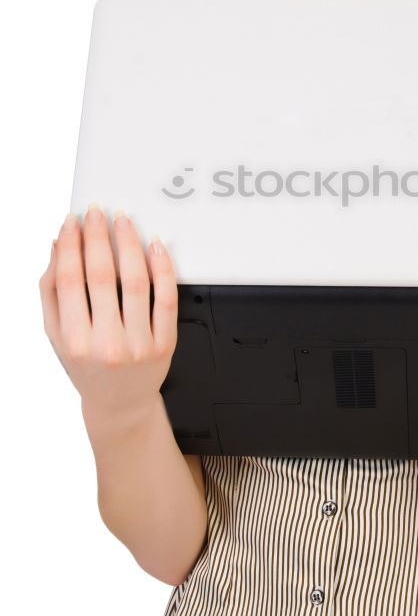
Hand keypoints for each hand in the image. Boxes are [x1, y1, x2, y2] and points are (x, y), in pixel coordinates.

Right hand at [39, 206, 178, 422]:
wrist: (120, 403)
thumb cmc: (86, 365)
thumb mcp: (57, 335)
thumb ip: (51, 293)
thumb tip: (55, 246)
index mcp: (74, 342)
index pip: (70, 281)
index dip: (70, 246)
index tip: (72, 222)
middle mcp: (106, 344)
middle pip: (102, 277)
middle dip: (98, 237)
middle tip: (97, 212)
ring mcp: (139, 344)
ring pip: (136, 282)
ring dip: (129, 244)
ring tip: (123, 221)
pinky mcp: (166, 343)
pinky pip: (167, 298)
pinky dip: (162, 268)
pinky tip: (154, 245)